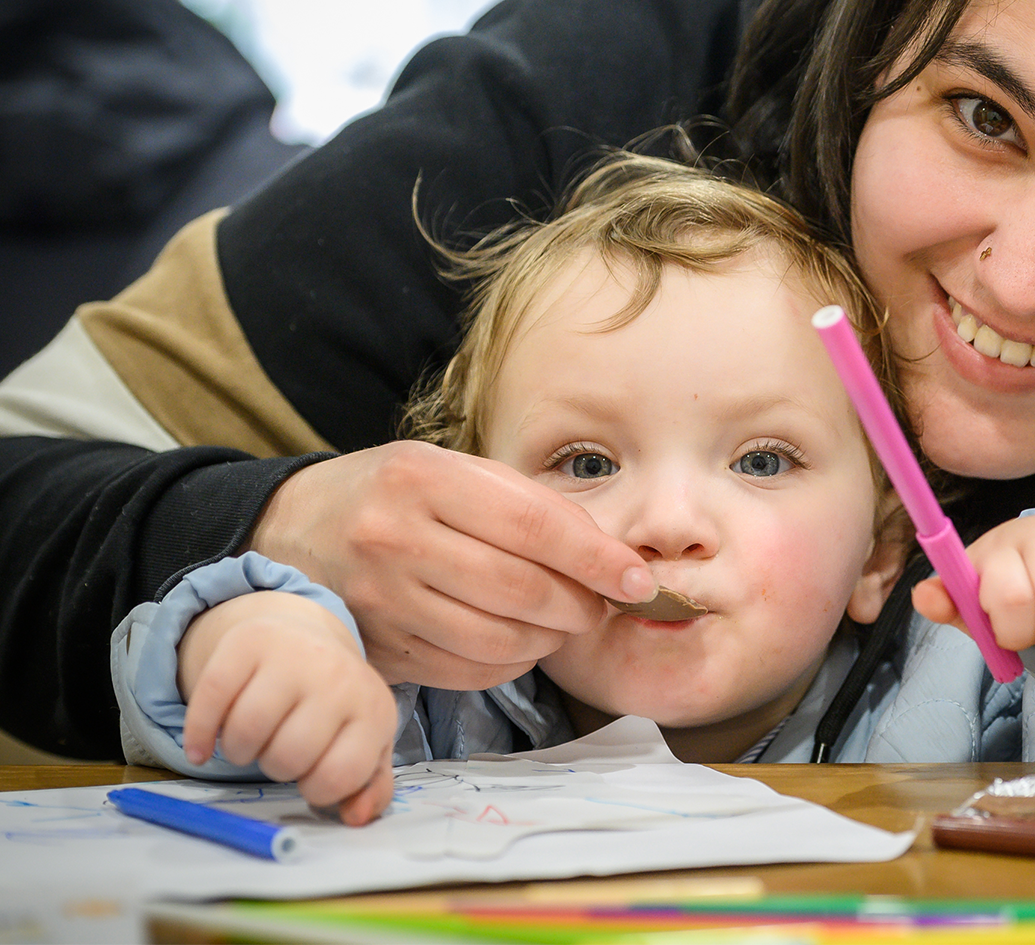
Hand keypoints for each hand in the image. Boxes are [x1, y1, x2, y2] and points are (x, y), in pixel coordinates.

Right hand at [178, 591, 395, 825]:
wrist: (307, 637)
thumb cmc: (336, 702)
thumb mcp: (367, 740)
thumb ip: (370, 786)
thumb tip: (356, 817)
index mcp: (372, 709)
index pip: (338, 776)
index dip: (316, 789)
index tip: (311, 774)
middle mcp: (337, 677)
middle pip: (287, 756)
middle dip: (276, 766)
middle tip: (279, 748)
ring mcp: (294, 655)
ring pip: (245, 732)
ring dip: (238, 751)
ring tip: (252, 739)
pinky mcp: (249, 641)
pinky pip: (211, 699)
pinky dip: (198, 733)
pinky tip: (203, 745)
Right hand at [248, 442, 656, 688]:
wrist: (289, 530)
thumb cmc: (391, 494)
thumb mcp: (451, 471)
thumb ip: (527, 505)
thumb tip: (608, 556)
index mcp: (421, 478)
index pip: (532, 524)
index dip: (595, 558)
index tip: (637, 578)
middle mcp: (393, 538)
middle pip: (520, 590)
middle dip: (579, 605)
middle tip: (600, 604)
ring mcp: (379, 600)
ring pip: (497, 640)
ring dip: (548, 639)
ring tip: (560, 621)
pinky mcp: (377, 648)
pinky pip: (466, 672)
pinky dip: (508, 663)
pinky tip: (517, 641)